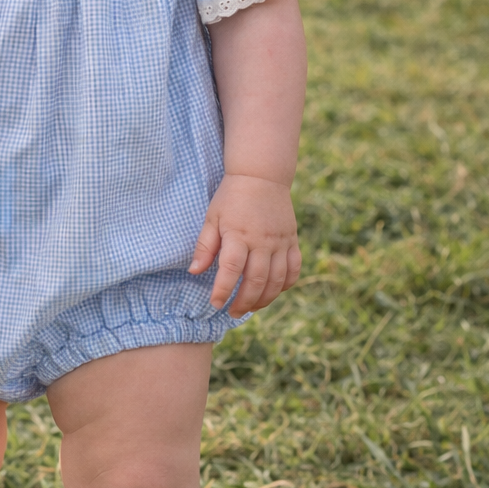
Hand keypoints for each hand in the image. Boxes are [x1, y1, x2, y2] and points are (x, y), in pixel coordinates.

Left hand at [189, 173, 300, 313]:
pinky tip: (273, 292)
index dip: (223, 290)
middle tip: (232, 312)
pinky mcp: (292, 241)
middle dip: (243, 302)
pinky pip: (294, 270)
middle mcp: (262, 241)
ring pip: (277, 280)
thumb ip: (205, 246)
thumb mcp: (212, 218)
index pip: (231, 269)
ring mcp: (280, 242)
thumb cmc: (231, 197)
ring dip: (264, 299)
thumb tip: (194, 272)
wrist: (261, 175)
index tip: (215, 303)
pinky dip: (285, 285)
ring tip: (250, 308)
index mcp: (238, 234)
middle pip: (256, 281)